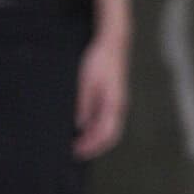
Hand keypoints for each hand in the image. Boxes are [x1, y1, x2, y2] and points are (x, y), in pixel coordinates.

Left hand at [74, 32, 127, 159]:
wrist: (112, 42)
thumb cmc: (99, 59)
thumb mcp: (86, 82)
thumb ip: (84, 104)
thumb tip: (80, 126)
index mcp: (113, 103)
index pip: (105, 134)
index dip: (91, 146)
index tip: (76, 152)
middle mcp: (118, 106)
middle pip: (109, 136)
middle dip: (93, 147)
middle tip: (75, 152)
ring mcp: (116, 102)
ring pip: (108, 129)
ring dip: (93, 139)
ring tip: (76, 143)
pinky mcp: (112, 98)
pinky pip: (105, 120)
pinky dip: (94, 129)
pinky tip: (82, 129)